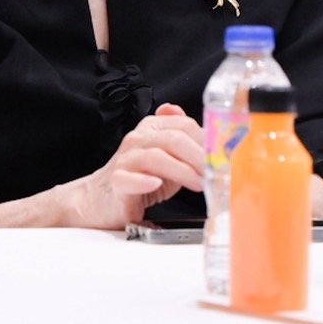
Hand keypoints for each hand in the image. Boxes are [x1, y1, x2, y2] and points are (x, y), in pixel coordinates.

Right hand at [68, 103, 204, 228]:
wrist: (101, 198)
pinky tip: (156, 184)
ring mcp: (125, 159)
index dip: (206, 140)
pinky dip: (143, 181)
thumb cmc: (140, 178)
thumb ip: (187, 143)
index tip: (222, 156)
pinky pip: (128, 178)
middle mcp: (138, 139)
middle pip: (173, 139)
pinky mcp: (115, 181)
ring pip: (155, 157)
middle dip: (198, 156)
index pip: (184, 125)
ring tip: (198, 183)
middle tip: (214, 172)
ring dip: (181, 171)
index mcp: (152, 128)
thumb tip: (213, 134)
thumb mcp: (169, 158)